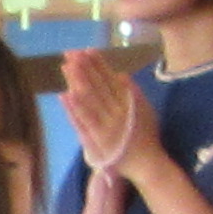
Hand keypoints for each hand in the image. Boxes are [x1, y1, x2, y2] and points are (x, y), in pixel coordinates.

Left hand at [61, 48, 140, 175]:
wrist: (147, 163)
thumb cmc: (145, 137)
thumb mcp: (144, 111)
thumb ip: (133, 93)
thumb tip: (121, 74)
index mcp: (127, 101)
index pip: (110, 79)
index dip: (98, 64)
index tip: (87, 50)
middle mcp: (117, 109)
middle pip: (98, 85)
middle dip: (84, 68)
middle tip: (71, 52)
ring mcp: (107, 123)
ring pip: (91, 98)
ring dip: (78, 81)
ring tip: (66, 66)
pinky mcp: (98, 138)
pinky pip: (84, 120)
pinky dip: (74, 107)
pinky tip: (64, 94)